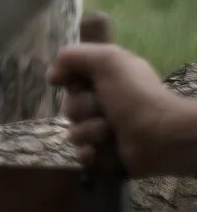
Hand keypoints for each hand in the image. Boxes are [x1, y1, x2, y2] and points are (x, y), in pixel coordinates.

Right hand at [49, 43, 196, 176]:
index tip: (60, 80)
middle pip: (69, 106)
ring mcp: (104, 131)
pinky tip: (98, 151)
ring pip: (73, 132)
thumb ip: (74, 56)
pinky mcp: (105, 155)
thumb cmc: (135, 95)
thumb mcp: (107, 60)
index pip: (71, 78)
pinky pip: (81, 154)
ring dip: (89, 131)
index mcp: (106, 79)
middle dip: (81, 108)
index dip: (66, 79)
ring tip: (109, 132)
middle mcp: (104, 103)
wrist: (160, 135)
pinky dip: (89, 153)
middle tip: (102, 108)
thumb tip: (51, 76)